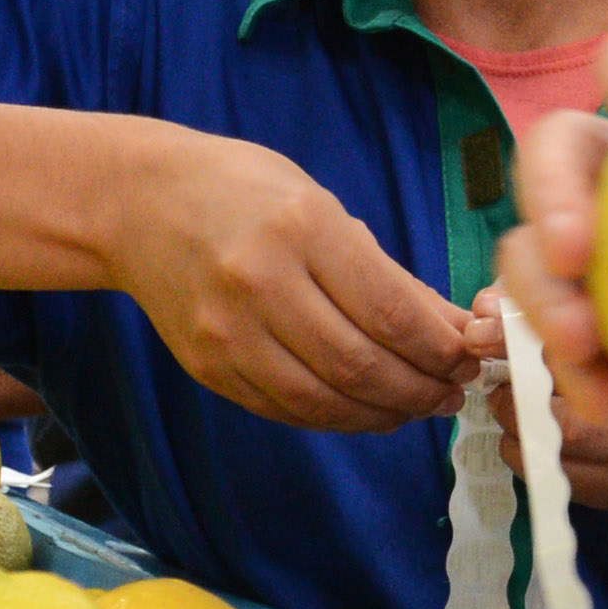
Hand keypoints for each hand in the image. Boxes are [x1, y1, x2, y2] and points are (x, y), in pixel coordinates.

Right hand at [104, 128, 490, 431]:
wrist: (138, 204)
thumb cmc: (244, 191)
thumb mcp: (323, 205)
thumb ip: (386, 272)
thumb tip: (453, 330)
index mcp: (301, 229)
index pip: (388, 312)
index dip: (439, 349)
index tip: (469, 358)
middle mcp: (260, 284)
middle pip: (360, 365)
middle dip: (421, 389)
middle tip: (454, 391)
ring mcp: (226, 332)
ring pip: (324, 400)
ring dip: (384, 413)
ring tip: (419, 406)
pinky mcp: (206, 366)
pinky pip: (285, 409)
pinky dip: (335, 417)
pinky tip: (367, 409)